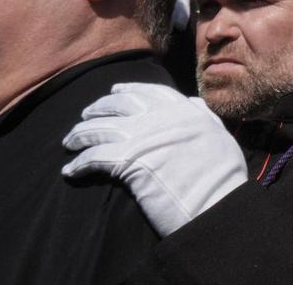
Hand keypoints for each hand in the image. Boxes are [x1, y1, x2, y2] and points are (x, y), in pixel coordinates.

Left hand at [62, 82, 246, 235]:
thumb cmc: (222, 177)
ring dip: (80, 135)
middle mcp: (162, 117)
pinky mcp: (129, 161)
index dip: (129, 89)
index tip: (114, 91)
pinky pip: (95, 157)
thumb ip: (203, 117)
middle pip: (120, 104)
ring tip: (69, 143)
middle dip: (98, 109)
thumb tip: (193, 103)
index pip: (150, 91)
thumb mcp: (220, 136)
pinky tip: (71, 170)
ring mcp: (144, 137)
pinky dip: (79, 163)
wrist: (215, 204)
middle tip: (85, 117)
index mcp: (185, 110)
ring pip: (101, 128)